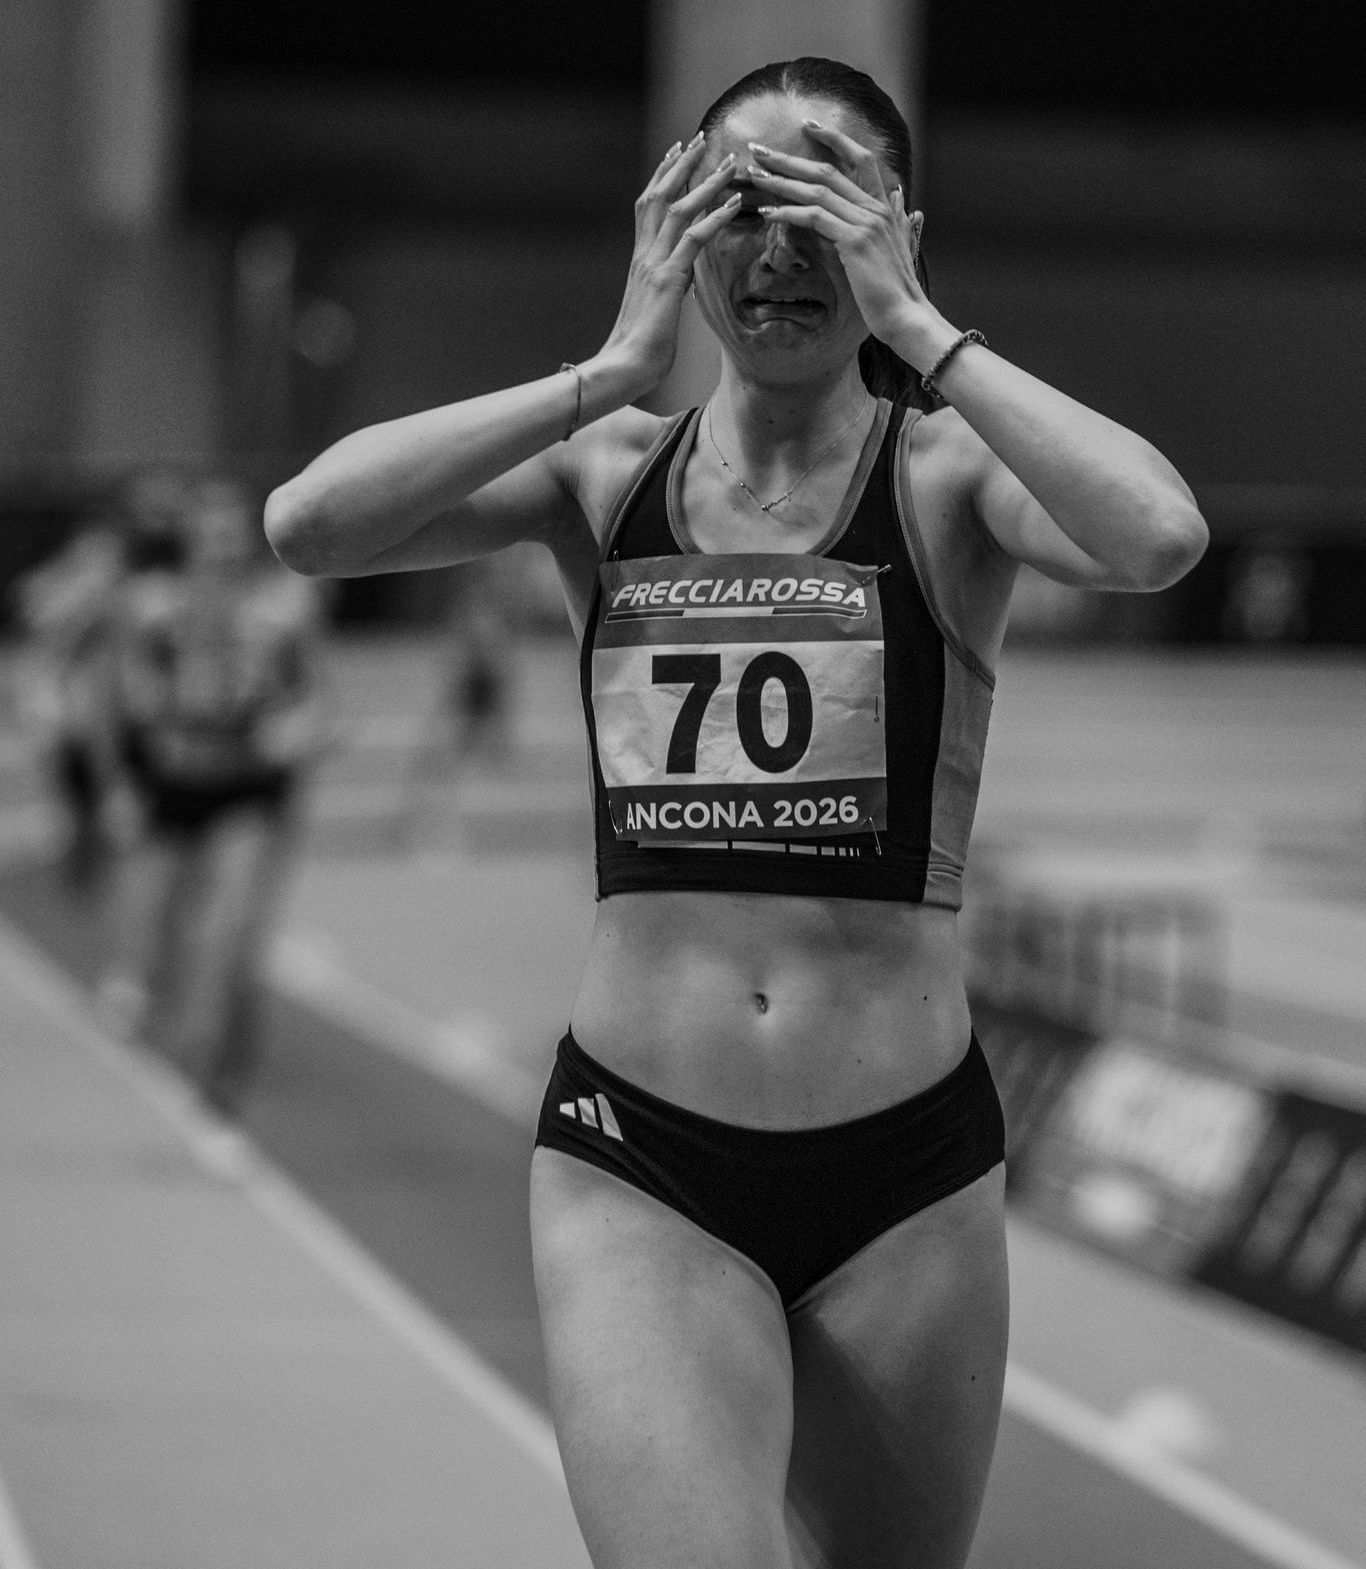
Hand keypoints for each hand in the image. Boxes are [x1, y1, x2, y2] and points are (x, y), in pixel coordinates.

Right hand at [601, 134, 743, 390]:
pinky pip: (694, 239)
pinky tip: (735, 203)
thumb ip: (667, 288)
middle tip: (700, 137)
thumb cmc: (638, 350)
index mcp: (640, 260)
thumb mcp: (656, 311)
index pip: (648, 206)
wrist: (624, 367)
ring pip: (678, 209)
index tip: (676, 152)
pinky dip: (715, 217)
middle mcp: (644, 255)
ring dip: (705, 182)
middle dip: (681, 164)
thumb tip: (681, 279)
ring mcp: (654, 265)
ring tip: (728, 163)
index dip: (662, 175)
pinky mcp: (668, 280)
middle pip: (660, 195)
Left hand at [745, 122, 940, 357]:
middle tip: (759, 150)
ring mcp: (866, 222)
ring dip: (782, 182)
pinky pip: (814, 217)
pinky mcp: (854, 241)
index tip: (807, 125)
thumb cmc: (897, 292)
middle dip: (790, 158)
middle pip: (828, 170)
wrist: (907, 317)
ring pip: (817, 190)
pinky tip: (767, 214)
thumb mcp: (901, 249)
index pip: (860, 158)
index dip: (834, 138)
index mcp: (885, 207)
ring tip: (755, 177)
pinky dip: (788, 213)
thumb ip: (899, 222)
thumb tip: (905, 201)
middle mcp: (876, 208)